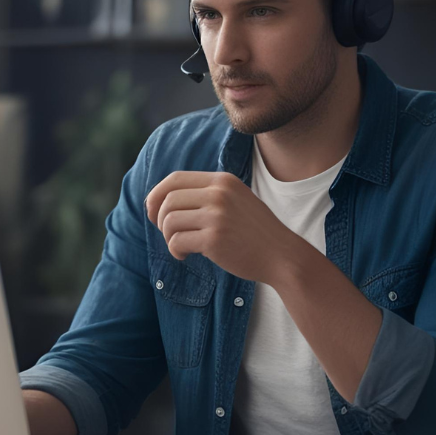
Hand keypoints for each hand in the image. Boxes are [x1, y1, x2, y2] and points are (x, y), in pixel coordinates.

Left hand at [144, 171, 307, 285]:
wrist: (282, 255)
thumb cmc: (254, 231)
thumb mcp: (236, 200)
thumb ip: (208, 194)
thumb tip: (164, 199)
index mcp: (222, 181)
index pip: (174, 179)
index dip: (156, 195)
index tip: (153, 212)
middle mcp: (219, 194)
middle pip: (168, 200)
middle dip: (160, 219)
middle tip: (169, 234)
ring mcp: (217, 216)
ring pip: (169, 221)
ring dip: (168, 237)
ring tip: (180, 246)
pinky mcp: (214, 239)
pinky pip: (177, 241)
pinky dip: (176, 250)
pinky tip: (186, 255)